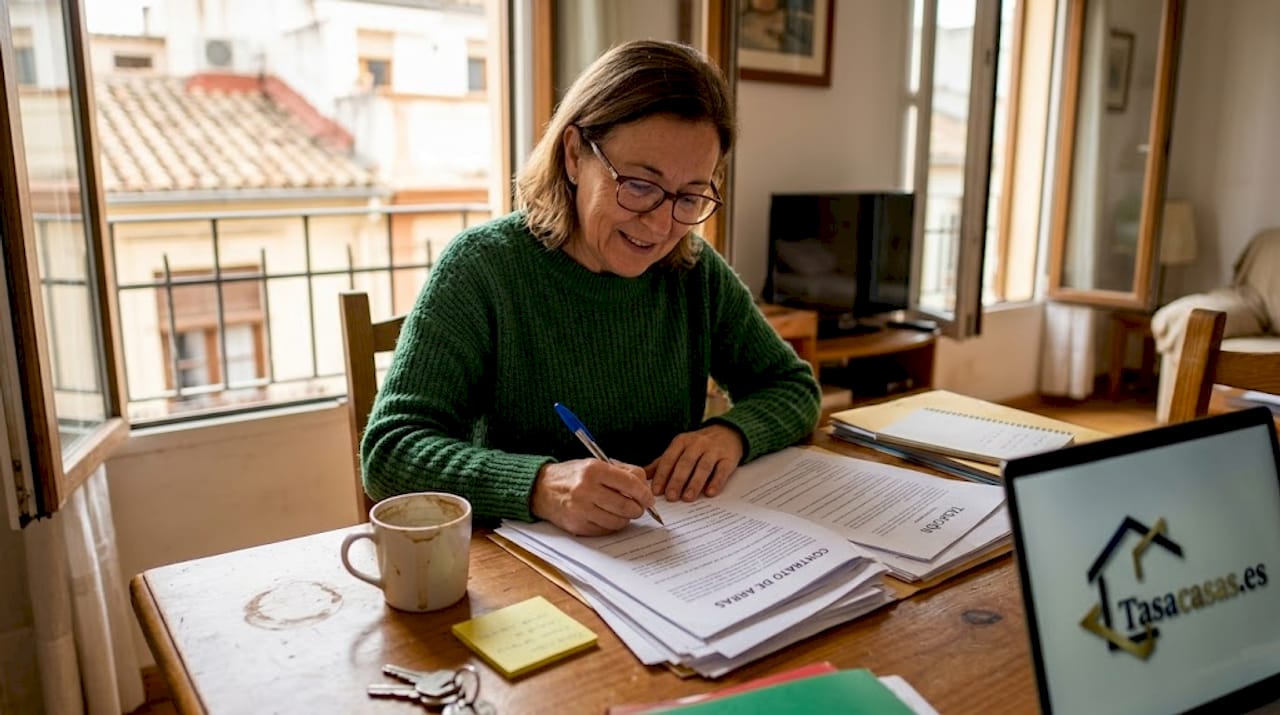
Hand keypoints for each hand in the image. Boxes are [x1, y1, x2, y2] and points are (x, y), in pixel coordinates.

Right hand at [531, 459, 655, 535]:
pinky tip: (607, 517)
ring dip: (625, 518)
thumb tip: (644, 486)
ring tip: (622, 511)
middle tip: (638, 507)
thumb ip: (622, 471)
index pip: (630, 483)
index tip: (649, 498)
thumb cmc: (573, 475)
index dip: (644, 493)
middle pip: (626, 505)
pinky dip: (611, 526)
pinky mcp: (577, 525)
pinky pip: (605, 531)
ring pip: (618, 521)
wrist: (541, 489)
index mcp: (594, 470)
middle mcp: (586, 489)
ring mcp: (580, 509)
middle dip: (638, 508)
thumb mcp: (595, 464)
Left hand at [646, 424, 743, 501]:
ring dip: (694, 483)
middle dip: (677, 480)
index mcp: (681, 442)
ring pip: (703, 466)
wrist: (728, 433)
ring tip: (687, 498)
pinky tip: (710, 493)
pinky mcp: (729, 458)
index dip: (662, 475)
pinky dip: (716, 482)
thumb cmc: (698, 446)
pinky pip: (722, 470)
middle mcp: (697, 444)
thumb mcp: (679, 449)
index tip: (656, 491)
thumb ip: (662, 463)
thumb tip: (642, 476)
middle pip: (685, 463)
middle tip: (671, 497)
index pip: (669, 458)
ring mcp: (714, 450)